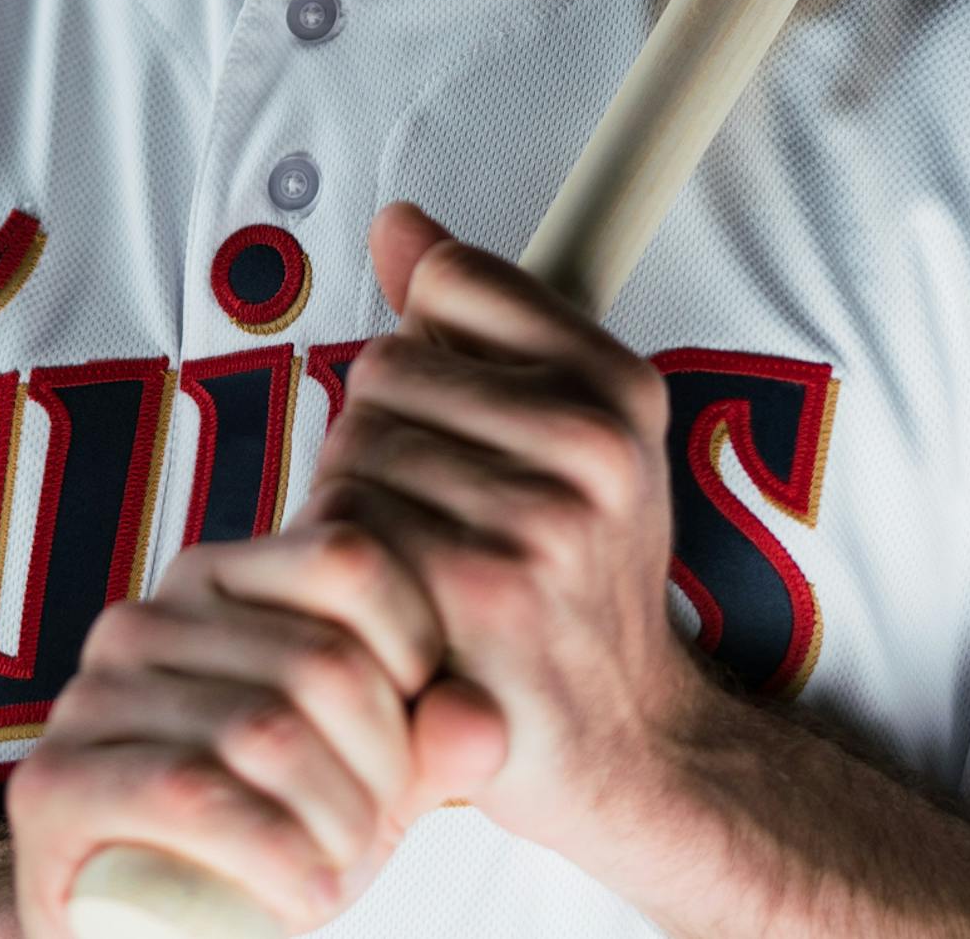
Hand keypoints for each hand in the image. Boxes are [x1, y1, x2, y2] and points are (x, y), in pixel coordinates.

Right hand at [6, 517, 449, 935]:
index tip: (420, 737)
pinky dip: (270, 853)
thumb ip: (437, 736)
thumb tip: (481, 726)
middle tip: (378, 831)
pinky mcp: (51, 782)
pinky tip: (307, 897)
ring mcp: (89, 694)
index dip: (414, 652)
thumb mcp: (371, 772)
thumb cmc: (273, 827)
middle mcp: (149, 614)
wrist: (141, 929)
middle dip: (382, 768)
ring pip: (266, 730)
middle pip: (322, 660)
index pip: (348, 558)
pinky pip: (189, 792)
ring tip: (342, 869)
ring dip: (334, 824)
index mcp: (221, 575)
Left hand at [302, 203, 714, 875]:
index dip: (427, 349)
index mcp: (618, 385)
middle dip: (380, 435)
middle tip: (431, 514)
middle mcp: (593, 441)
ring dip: (354, 505)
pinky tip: (393, 609)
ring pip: (355, 446)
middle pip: (385, 366)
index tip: (454, 414)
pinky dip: (345, 570)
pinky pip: (347, 526)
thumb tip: (399, 223)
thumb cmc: (579, 582)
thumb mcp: (570, 433)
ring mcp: (539, 517)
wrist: (625, 746)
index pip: (450, 284)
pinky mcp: (476, 592)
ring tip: (414, 563)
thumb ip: (479, 319)